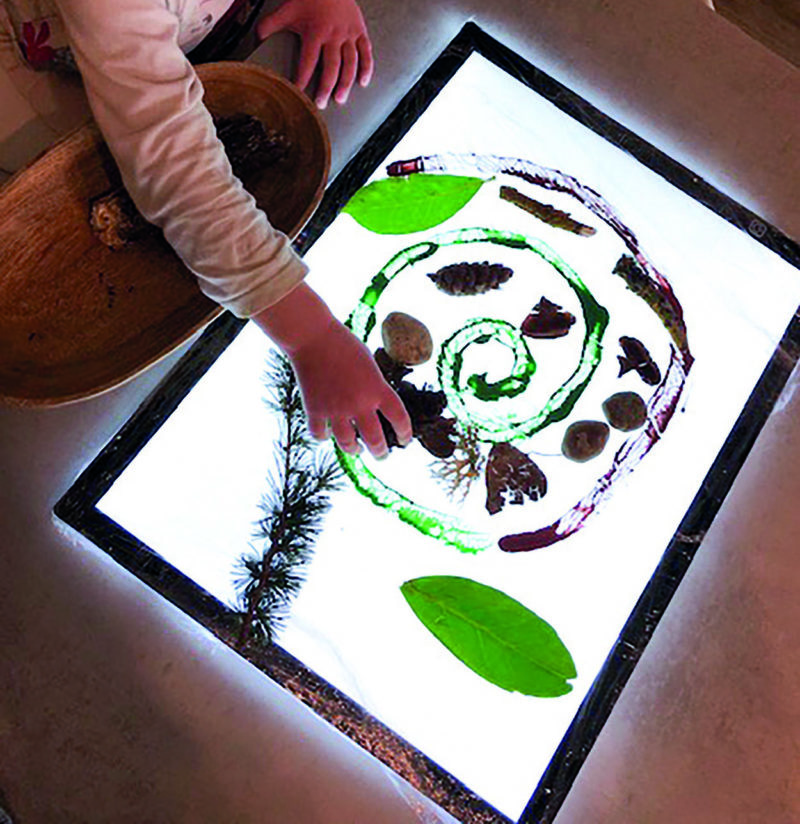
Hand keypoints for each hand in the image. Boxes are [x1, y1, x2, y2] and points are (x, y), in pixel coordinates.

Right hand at [253, 284, 411, 458]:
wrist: (313, 336)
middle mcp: (359, 403)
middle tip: (382, 456)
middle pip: (375, 440)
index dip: (405, 434)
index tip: (405, 440)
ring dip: (355, 450)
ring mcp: (336, 409)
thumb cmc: (344, 344)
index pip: (400, 419)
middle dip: (381, 452)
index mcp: (378, 389)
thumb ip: (374, 387)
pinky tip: (327, 434)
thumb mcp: (370, 364)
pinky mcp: (314, 410)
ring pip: (348, 444)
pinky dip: (324, 437)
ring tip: (357, 449)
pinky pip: (320, 435)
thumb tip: (376, 406)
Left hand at [255, 0, 373, 108]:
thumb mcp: (287, 9)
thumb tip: (257, 38)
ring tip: (340, 98)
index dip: (302, 79)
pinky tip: (363, 82)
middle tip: (321, 104)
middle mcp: (333, 36)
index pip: (307, 62)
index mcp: (315, 32)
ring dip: (345, 83)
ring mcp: (348, 34)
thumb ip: (270, 25)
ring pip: (350, 63)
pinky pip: (366, 52)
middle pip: (331, 67)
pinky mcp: (360, 31)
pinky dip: (366, 68)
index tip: (298, 94)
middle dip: (326, 88)